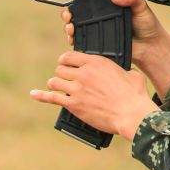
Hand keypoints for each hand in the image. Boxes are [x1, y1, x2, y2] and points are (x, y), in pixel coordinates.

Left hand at [31, 51, 153, 141]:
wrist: (130, 113)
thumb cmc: (134, 95)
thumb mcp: (131, 74)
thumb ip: (122, 71)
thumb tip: (125, 74)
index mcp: (97, 62)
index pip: (70, 55)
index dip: (66, 60)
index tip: (67, 63)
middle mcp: (84, 73)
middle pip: (60, 68)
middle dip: (62, 73)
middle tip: (65, 79)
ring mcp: (77, 89)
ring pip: (55, 81)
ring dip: (56, 84)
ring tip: (59, 87)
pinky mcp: (74, 105)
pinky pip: (51, 97)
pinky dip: (41, 95)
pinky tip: (34, 94)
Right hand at [58, 0, 169, 97]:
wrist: (149, 47)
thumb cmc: (147, 24)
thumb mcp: (141, 6)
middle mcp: (100, 11)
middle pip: (76, 6)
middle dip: (66, 9)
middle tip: (66, 14)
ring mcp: (96, 25)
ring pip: (75, 22)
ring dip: (68, 24)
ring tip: (70, 26)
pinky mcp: (95, 39)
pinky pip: (79, 37)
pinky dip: (73, 37)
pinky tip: (73, 37)